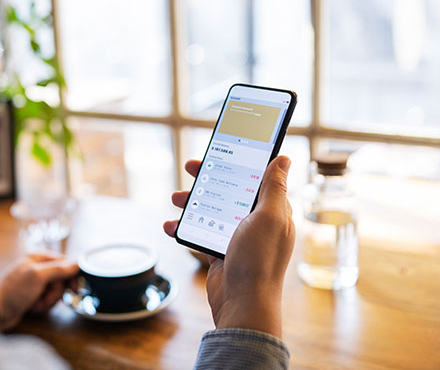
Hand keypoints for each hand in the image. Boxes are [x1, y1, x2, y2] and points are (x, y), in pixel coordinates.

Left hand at [0, 252, 78, 330]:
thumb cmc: (13, 291)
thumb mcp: (38, 276)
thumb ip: (59, 269)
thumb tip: (77, 263)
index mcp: (38, 257)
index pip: (64, 262)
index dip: (71, 276)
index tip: (75, 289)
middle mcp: (37, 268)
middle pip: (61, 279)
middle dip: (55, 292)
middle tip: (46, 298)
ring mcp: (35, 283)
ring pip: (55, 291)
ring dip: (48, 301)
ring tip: (36, 304)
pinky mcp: (33, 296)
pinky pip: (47, 300)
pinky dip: (42, 305)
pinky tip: (32, 308)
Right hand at [163, 156, 294, 337]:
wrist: (242, 303)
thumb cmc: (259, 260)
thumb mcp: (269, 217)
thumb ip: (274, 187)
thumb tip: (283, 158)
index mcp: (272, 210)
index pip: (256, 178)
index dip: (239, 161)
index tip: (221, 149)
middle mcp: (256, 221)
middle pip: (230, 190)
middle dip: (209, 178)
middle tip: (191, 166)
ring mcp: (236, 236)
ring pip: (211, 209)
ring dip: (192, 201)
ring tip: (175, 198)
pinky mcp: (220, 251)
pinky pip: (199, 231)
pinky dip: (184, 227)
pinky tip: (169, 224)